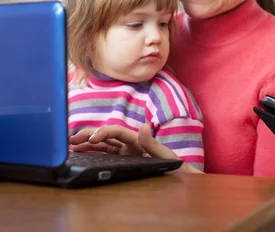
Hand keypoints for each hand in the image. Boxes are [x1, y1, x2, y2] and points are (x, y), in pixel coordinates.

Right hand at [69, 124, 201, 173]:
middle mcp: (128, 143)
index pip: (117, 131)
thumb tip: (144, 126)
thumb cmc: (172, 164)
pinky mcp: (120, 159)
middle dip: (90, 135)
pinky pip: (103, 154)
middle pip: (106, 135)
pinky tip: (80, 153)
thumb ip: (152, 143)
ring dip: (87, 143)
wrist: (177, 175)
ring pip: (102, 144)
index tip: (93, 139)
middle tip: (73, 139)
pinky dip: (91, 152)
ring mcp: (123, 151)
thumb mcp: (164, 154)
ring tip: (72, 145)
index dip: (104, 132)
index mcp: (137, 139)